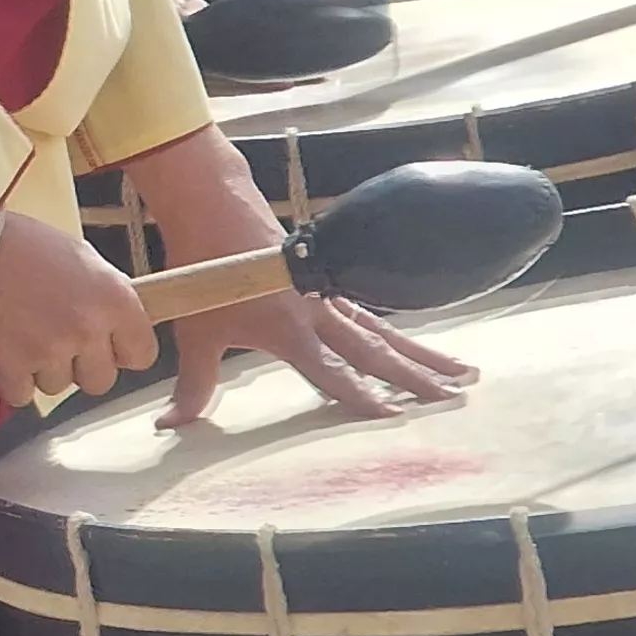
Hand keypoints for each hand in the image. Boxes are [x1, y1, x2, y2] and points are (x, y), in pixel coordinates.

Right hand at [0, 210, 155, 402]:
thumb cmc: (16, 243)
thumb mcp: (79, 257)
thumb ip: (101, 296)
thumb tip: (109, 325)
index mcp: (113, 299)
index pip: (141, 354)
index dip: (120, 351)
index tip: (104, 345)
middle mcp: (86, 329)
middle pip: (100, 380)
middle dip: (80, 366)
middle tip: (55, 341)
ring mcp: (48, 352)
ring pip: (58, 387)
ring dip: (41, 370)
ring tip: (19, 336)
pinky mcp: (8, 368)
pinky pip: (21, 394)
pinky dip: (9, 378)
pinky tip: (0, 349)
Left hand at [126, 125, 470, 423]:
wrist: (215, 209)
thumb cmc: (202, 273)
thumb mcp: (194, 335)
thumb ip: (193, 386)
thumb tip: (171, 426)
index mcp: (290, 331)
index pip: (333, 373)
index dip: (362, 397)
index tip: (396, 417)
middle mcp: (319, 315)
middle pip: (378, 351)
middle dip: (418, 376)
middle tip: (458, 397)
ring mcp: (328, 297)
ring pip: (385, 331)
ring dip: (423, 354)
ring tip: (464, 373)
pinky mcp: (327, 284)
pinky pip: (371, 315)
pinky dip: (398, 333)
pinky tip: (419, 345)